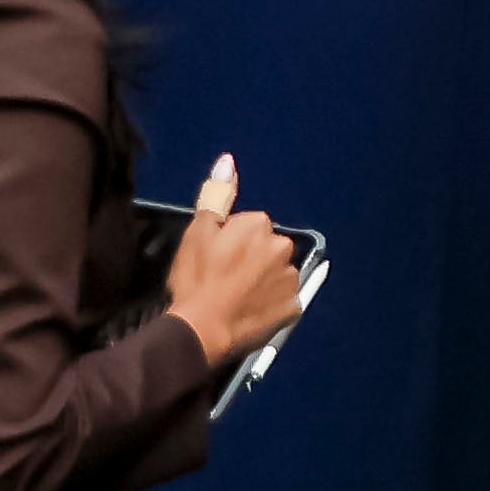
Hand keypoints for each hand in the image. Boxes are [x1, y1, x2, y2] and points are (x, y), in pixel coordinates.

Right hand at [163, 151, 312, 365]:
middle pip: (266, 248)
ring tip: (235, 296)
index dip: (230, 242)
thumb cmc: (196, 279)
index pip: (249, 226)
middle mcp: (282, 247)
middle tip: (224, 278)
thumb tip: (228, 161)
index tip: (215, 258)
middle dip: (250, 258)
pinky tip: (250, 310)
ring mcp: (290, 279)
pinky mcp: (293, 307)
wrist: (202, 329)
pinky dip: (271, 304)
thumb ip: (217, 194)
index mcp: (259, 226)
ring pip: (276, 273)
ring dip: (261, 280)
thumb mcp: (198, 232)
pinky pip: (284, 300)